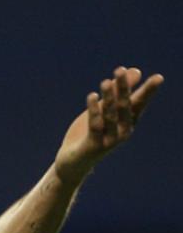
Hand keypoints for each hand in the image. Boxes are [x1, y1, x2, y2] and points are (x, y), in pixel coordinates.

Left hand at [55, 66, 162, 184]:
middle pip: (125, 107)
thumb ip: (117, 92)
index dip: (148, 91)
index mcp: (128, 122)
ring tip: (105, 81)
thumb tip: (135, 70)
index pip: (139, 103)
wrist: (73, 162)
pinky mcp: (94, 146)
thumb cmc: (90, 133)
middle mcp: (123, 131)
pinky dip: (94, 111)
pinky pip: (95, 126)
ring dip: (108, 98)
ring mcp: (110, 140)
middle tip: (120, 70)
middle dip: (123, 88)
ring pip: (110, 116)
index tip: (158, 77)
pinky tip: (92, 96)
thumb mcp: (104, 110)